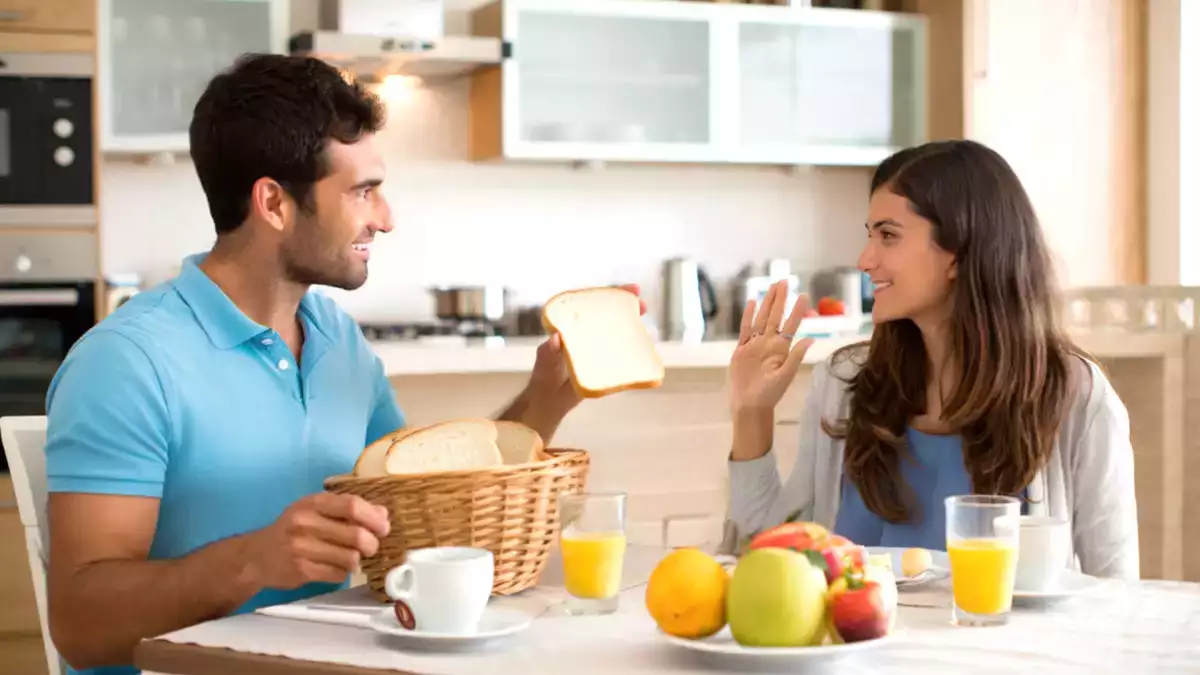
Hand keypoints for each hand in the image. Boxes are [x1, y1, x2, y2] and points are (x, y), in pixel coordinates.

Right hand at [246, 492, 389, 589]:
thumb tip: (382, 514)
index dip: (374, 518)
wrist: (256, 556)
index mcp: (313, 503)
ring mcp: (302, 548)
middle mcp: (305, 523)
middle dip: (372, 544)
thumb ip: (348, 509)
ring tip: (349, 558)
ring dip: (356, 560)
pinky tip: (334, 567)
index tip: (384, 527)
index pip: (352, 505)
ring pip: (350, 558)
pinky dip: (342, 572)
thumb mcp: (315, 510)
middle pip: (356, 535)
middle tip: (371, 547)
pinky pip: (338, 574)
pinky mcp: (301, 570)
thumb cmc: (292, 530)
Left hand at [528, 283, 646, 411]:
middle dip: (625, 305)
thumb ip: (548, 351)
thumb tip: (555, 338)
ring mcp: (595, 348)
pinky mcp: (602, 364)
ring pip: (615, 332)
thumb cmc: (544, 375)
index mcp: (571, 326)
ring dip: (631, 325)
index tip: (626, 289)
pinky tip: (643, 351)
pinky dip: (631, 351)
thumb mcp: (544, 362)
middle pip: (607, 314)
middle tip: (642, 304)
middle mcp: (586, 333)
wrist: (549, 400)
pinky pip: (619, 354)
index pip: (591, 304)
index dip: (608, 294)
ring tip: (645, 321)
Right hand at [729, 279, 814, 412]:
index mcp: (781, 349)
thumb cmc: (770, 393)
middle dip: (779, 299)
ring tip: (771, 288)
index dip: (796, 310)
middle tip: (784, 281)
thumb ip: (795, 357)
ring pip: (761, 319)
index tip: (803, 295)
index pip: (790, 325)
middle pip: (775, 316)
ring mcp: (755, 345)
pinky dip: (747, 316)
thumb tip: (811, 339)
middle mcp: (769, 343)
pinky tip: (751, 303)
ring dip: (766, 303)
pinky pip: (745, 330)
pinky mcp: (742, 349)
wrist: (750, 404)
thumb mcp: (785, 375)